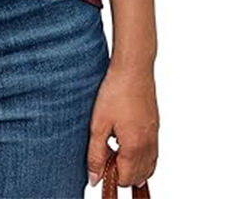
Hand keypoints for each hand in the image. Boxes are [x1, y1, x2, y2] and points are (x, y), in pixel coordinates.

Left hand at [87, 63, 158, 188]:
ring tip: (114, 147)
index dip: (110, 174)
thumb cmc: (115, 92)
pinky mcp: (155, 127)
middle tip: (105, 152)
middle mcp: (149, 146)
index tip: (99, 159)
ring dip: (132, 166)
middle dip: (121, 172)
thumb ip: (96, 154)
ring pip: (148, 167)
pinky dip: (141, 156)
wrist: (133, 69)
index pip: (125, 180)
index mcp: (134, 148)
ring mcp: (154, 137)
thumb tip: (94, 179)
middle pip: (138, 177)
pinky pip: (152, 154)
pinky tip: (125, 141)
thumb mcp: (98, 124)